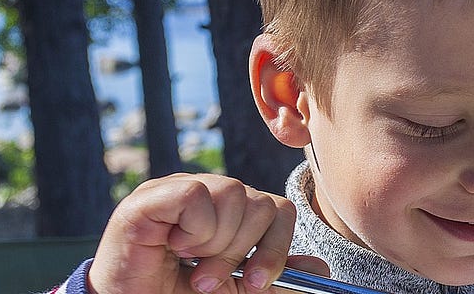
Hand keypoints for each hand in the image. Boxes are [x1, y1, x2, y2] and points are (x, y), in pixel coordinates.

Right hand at [88, 173, 326, 292]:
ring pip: (233, 194)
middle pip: (261, 202)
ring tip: (189, 262)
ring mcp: (181, 189)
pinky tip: (172, 245)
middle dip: (240, 251)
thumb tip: (320, 269)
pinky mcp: (152, 195)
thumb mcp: (236, 290)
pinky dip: (192, 229)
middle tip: (208, 278)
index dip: (276, 247)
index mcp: (233, 213)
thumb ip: (275, 278)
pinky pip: (196, 196)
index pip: (280, 209)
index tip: (257, 281)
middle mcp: (211, 193)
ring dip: (214, 243)